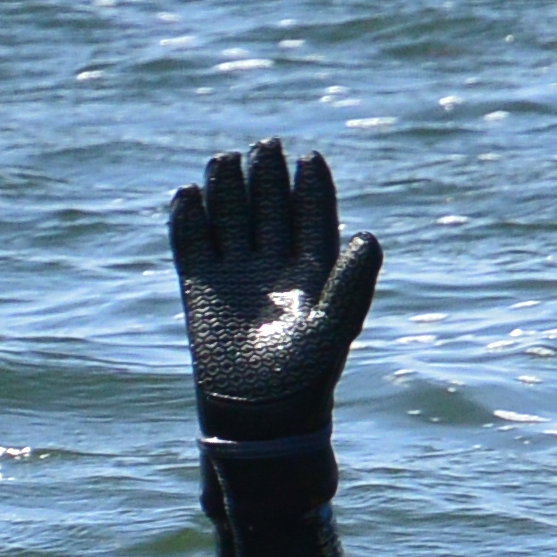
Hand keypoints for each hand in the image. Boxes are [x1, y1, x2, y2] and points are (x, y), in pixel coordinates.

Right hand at [169, 138, 381, 444]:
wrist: (261, 410)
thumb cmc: (307, 373)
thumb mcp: (334, 325)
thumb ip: (352, 282)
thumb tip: (369, 237)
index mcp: (311, 270)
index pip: (311, 217)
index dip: (312, 188)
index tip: (311, 158)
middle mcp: (273, 265)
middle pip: (269, 208)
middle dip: (268, 177)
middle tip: (267, 145)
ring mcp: (235, 272)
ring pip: (231, 218)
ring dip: (228, 190)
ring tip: (225, 161)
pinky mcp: (201, 285)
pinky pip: (192, 244)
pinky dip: (188, 221)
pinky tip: (187, 195)